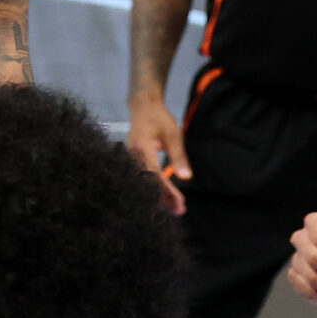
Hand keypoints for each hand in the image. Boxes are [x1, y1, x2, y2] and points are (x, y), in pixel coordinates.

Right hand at [126, 92, 190, 215]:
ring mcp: (130, 159)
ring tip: (174, 208)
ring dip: (158, 196)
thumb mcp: (173, 134)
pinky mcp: (132, 161)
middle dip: (163, 199)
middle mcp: (133, 157)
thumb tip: (186, 178)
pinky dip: (153, 188)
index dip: (167, 191)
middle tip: (179, 211)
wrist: (142, 106)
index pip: (155, 176)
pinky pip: (142, 178)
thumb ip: (179, 156)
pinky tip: (163, 197)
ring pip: (143, 183)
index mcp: (143, 149)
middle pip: (146, 184)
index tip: (180, 203)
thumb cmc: (159, 118)